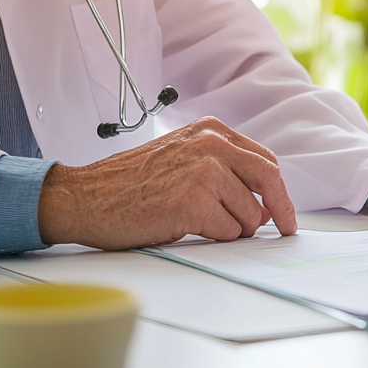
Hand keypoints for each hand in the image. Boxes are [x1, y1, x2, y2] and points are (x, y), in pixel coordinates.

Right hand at [37, 117, 297, 249]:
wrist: (83, 197)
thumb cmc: (128, 183)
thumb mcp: (180, 156)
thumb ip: (221, 167)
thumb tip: (263, 202)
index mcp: (211, 131)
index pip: (264, 160)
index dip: (279, 190)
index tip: (284, 211)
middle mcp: (211, 145)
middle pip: (269, 180)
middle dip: (280, 210)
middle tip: (284, 229)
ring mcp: (203, 171)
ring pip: (249, 214)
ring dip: (232, 228)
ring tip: (197, 222)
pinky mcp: (193, 202)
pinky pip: (228, 231)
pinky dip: (215, 237)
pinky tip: (185, 227)